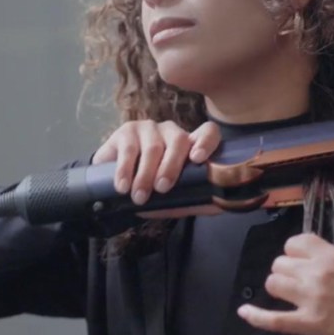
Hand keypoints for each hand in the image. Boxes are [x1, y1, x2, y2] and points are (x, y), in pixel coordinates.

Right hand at [92, 120, 220, 204]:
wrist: (117, 182)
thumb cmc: (153, 188)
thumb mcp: (175, 196)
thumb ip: (193, 200)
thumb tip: (216, 206)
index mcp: (190, 145)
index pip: (208, 133)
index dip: (206, 142)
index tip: (198, 158)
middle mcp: (171, 132)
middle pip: (178, 141)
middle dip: (171, 166)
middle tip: (162, 188)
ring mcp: (149, 128)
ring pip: (153, 147)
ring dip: (146, 174)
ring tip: (140, 197)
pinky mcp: (126, 131)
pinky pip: (128, 149)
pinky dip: (125, 170)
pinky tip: (123, 186)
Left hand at [237, 233, 333, 334]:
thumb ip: (331, 256)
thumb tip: (309, 256)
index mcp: (331, 255)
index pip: (294, 243)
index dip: (294, 253)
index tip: (301, 262)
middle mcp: (317, 274)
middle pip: (280, 264)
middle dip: (287, 272)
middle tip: (299, 283)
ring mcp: (310, 300)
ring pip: (273, 284)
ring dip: (279, 289)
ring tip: (291, 296)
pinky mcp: (308, 324)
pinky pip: (273, 319)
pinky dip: (256, 316)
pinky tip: (244, 312)